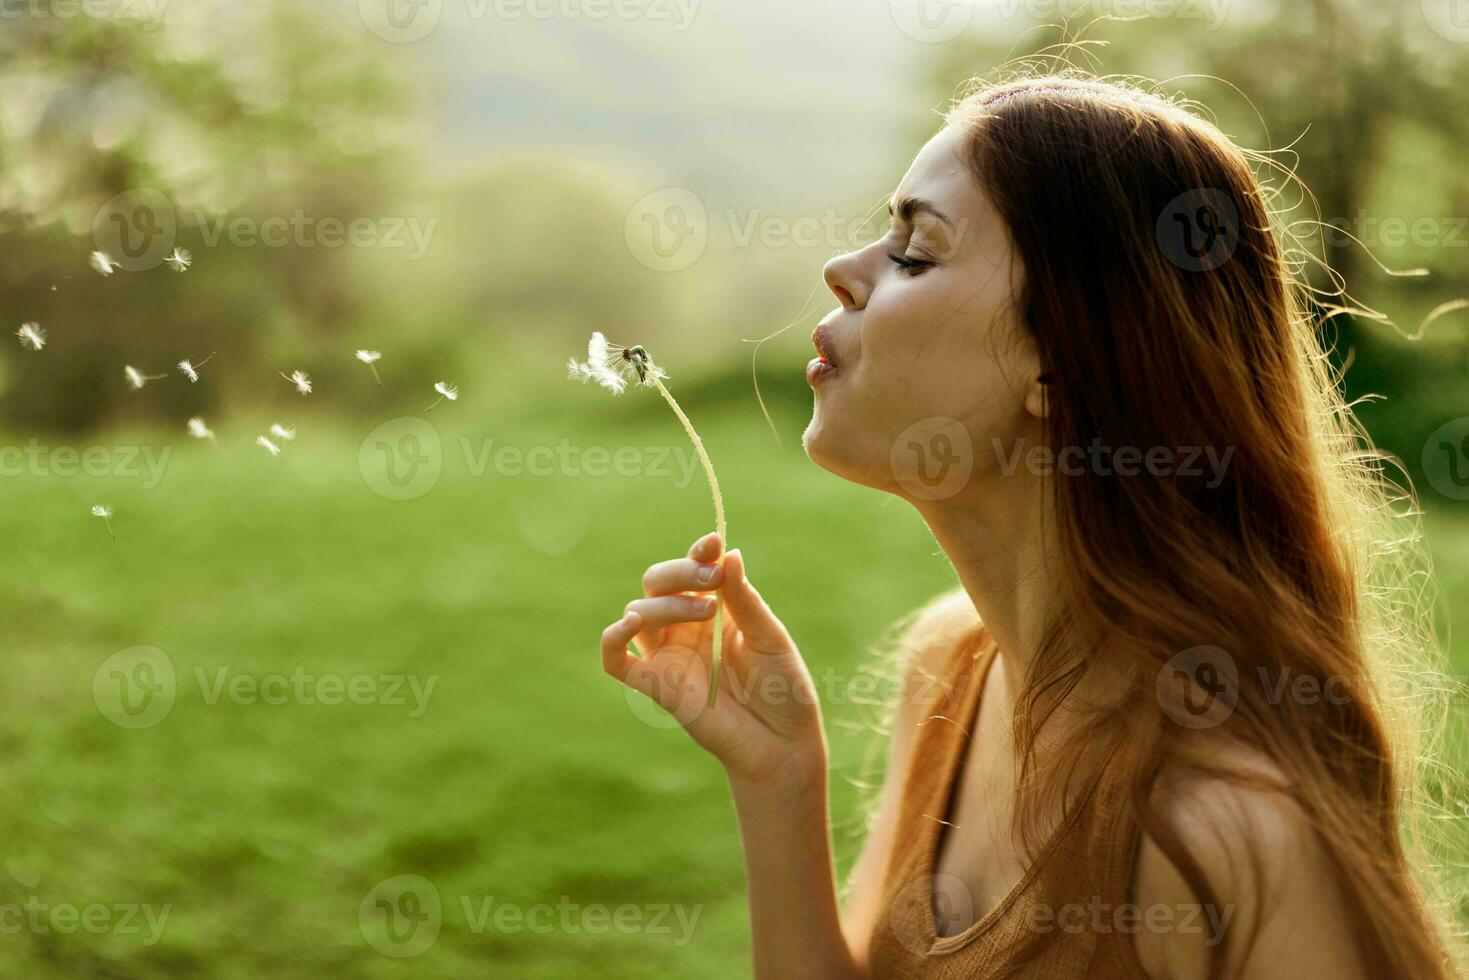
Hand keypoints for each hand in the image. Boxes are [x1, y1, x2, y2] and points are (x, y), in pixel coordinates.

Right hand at [600, 532, 825, 785]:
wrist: (782, 744)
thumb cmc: (782, 688)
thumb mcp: (769, 637)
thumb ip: (745, 599)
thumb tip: (729, 553)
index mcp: (714, 609)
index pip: (692, 571)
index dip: (697, 554)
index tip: (713, 543)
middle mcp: (685, 628)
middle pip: (657, 584)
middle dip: (680, 573)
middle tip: (712, 579)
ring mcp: (667, 656)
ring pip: (639, 613)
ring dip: (667, 604)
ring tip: (708, 610)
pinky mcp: (655, 686)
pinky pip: (616, 661)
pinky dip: (613, 640)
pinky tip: (628, 625)